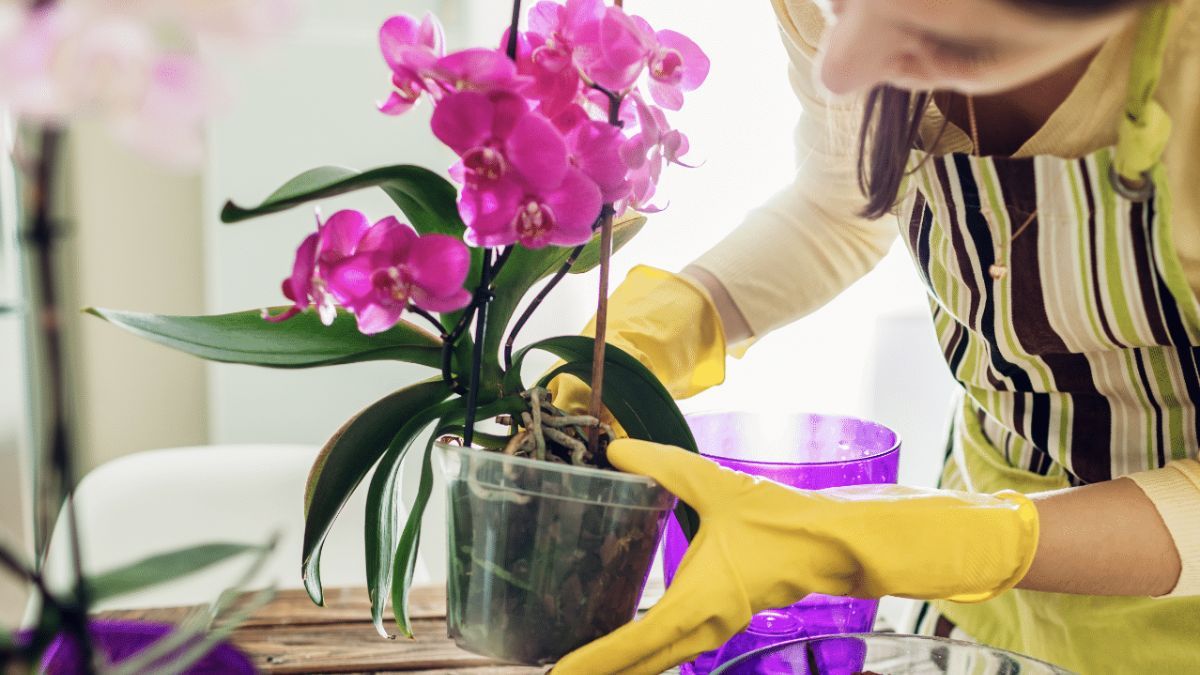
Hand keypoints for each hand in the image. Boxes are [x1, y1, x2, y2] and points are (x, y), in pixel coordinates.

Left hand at [553, 439, 1039, 674]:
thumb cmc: (777, 519)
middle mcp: (702, 627)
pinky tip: (628, 643)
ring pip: (658, 661)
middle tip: (555, 670)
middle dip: (599, 671)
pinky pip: (673, 650)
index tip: (557, 672)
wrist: (830, 543)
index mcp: (696, 604)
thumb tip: (614, 447)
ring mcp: (713, 629)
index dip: (593, 661)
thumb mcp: (714, 484)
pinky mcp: (721, 621)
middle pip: (641, 665)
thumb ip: (662, 465)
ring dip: (623, 665)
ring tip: (582, 661)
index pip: (633, 644)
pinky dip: (645, 654)